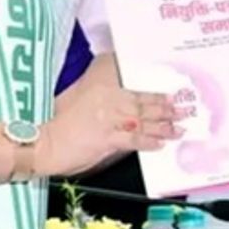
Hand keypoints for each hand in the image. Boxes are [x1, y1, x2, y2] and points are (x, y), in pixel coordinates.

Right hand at [37, 83, 175, 176]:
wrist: (43, 142)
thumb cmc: (60, 122)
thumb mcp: (80, 95)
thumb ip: (104, 94)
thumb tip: (126, 100)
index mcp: (103, 85)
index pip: (134, 85)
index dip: (155, 90)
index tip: (172, 91)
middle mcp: (110, 98)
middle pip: (144, 101)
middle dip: (166, 106)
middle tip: (185, 108)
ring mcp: (110, 118)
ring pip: (143, 119)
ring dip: (164, 124)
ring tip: (180, 127)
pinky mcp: (108, 138)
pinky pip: (134, 138)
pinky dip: (149, 141)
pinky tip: (161, 143)